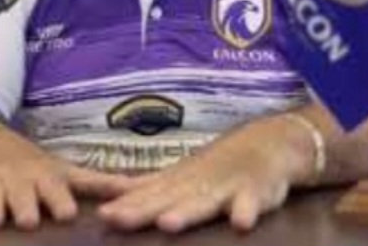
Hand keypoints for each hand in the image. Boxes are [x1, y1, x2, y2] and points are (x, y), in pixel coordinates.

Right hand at [0, 127, 135, 230]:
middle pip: (21, 192)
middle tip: (27, 220)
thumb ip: (101, 183)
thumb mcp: (66, 170)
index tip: (66, 213)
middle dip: (23, 204)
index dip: (59, 199)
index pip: (54, 187)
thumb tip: (142, 187)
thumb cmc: (35, 165)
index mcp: (45, 176)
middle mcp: (19, 177)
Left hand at [97, 116, 310, 232]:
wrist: (266, 143)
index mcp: (176, 183)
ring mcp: (225, 187)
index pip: (145, 196)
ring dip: (187, 212)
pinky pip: (253, 203)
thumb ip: (142, 190)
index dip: (124, 206)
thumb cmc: (213, 170)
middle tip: (114, 219)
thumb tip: (103, 197)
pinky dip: (247, 211)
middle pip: (165, 200)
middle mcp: (195, 184)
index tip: (101, 215)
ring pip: (204, 202)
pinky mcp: (256, 192)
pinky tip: (240, 224)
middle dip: (142, 210)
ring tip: (168, 224)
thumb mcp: (176, 178)